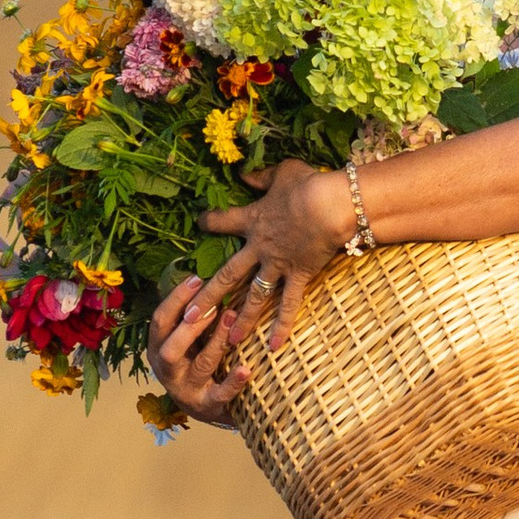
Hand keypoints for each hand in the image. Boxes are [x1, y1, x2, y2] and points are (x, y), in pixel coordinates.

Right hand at [147, 275, 250, 424]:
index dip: (176, 299)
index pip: (160, 320)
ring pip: (200, 365)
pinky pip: (221, 393)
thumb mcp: (185, 339)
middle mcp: (167, 370)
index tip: (197, 278)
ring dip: (216, 341)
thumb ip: (190, 316)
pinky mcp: (207, 405)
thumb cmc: (194, 361)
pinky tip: (246, 369)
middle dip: (191, 325)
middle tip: (213, 304)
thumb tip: (206, 277)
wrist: (203, 406)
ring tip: (232, 319)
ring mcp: (186, 389)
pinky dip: (233, 382)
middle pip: (171, 347)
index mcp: (158, 348)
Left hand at [198, 159, 348, 349]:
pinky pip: (288, 304)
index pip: (221, 221)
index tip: (201, 222)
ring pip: (253, 297)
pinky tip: (274, 346)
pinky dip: (282, 325)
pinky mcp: (298, 275)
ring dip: (240, 319)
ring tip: (228, 340)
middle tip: (189, 318)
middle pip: (226, 275)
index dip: (209, 221)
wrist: (330, 205)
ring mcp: (277, 265)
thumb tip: (244, 175)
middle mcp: (258, 247)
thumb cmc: (308, 185)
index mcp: (251, 220)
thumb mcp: (282, 172)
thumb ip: (261, 177)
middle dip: (207, 297)